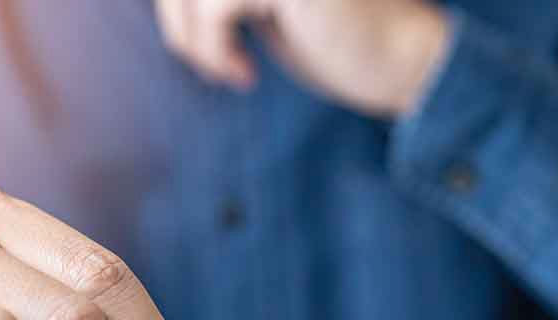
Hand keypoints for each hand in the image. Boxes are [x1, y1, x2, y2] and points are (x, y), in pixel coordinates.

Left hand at [154, 0, 450, 115]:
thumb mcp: (255, 0)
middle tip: (209, 62)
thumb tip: (163, 1)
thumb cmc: (327, 35)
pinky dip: (214, 51)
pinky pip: (213, 10)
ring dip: (193, 41)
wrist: (394, 58)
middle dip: (176, 18)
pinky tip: (243, 74)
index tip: (197, 38)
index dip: (176, 6)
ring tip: (228, 70)